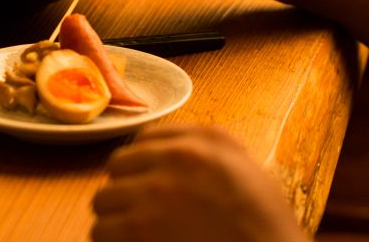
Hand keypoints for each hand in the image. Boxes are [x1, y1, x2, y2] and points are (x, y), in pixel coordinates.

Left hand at [92, 125, 306, 241]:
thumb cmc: (268, 228)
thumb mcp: (249, 171)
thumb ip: (209, 150)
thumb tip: (168, 150)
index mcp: (203, 142)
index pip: (145, 138)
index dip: (142, 163)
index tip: (145, 181)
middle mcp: (174, 159)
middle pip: (117, 166)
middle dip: (125, 189)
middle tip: (140, 212)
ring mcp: (154, 193)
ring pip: (103, 199)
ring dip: (115, 219)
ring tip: (135, 236)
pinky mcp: (139, 230)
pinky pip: (101, 231)